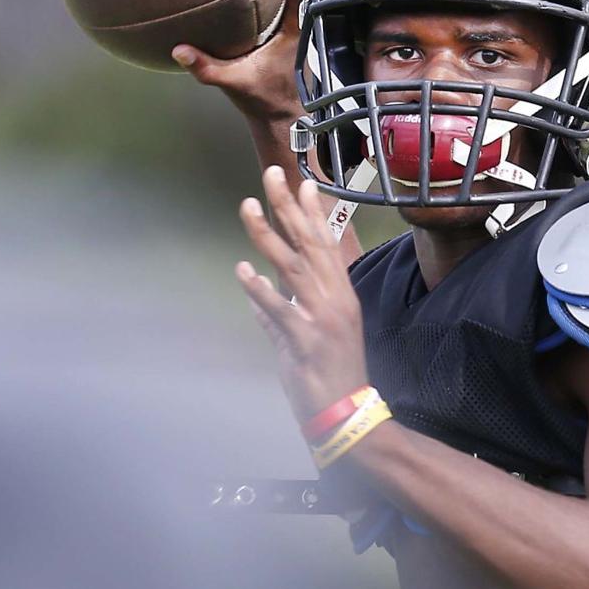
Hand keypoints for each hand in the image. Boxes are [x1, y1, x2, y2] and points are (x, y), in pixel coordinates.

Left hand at [236, 167, 368, 422]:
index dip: (312, 212)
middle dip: (288, 207)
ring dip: (268, 236)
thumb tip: (257, 297)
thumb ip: (281, 314)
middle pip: (310, 244)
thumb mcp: (308, 337)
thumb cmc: (330, 376)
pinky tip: (242, 269)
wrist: (346, 414)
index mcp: (339, 296)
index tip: (300, 181)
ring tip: (248, 207)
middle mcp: (335, 300)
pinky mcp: (305, 341)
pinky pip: (280, 310)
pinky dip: (260, 290)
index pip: (326, 244)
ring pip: (292, 267)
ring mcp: (321, 319)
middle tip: (271, 174)